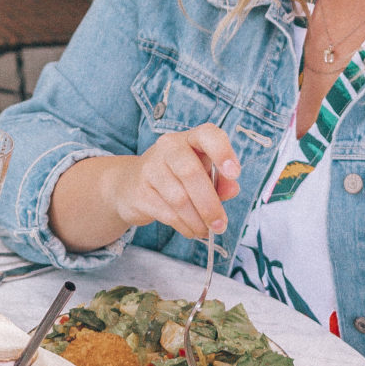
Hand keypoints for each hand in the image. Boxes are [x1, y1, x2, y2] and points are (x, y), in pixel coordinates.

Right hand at [105, 124, 239, 240]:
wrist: (130, 184)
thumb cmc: (175, 177)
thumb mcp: (202, 174)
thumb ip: (221, 181)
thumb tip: (233, 189)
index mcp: (190, 139)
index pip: (207, 135)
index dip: (222, 152)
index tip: (234, 174)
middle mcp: (168, 147)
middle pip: (191, 173)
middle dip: (209, 204)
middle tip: (220, 225)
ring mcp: (150, 168)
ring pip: (179, 198)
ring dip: (197, 220)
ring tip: (205, 231)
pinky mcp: (140, 191)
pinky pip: (167, 213)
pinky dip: (184, 226)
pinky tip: (190, 230)